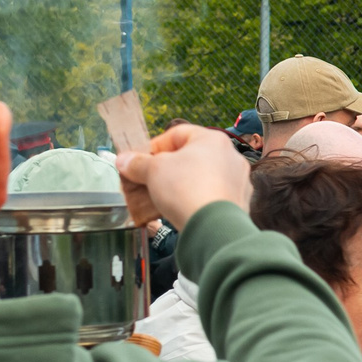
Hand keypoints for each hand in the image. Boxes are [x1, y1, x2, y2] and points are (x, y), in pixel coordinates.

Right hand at [117, 125, 250, 228]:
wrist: (213, 227)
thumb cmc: (187, 190)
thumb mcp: (153, 171)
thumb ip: (137, 163)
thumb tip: (124, 161)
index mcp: (212, 139)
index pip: (177, 134)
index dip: (154, 146)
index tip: (141, 160)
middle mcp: (229, 156)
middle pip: (191, 156)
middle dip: (167, 168)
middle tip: (149, 179)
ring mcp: (237, 180)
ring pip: (202, 177)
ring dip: (182, 184)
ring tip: (164, 197)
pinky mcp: (238, 202)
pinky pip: (212, 195)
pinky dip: (197, 199)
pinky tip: (182, 209)